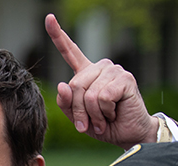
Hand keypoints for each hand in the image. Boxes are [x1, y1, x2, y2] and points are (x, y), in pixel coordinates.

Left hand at [45, 13, 158, 149]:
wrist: (128, 135)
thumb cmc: (103, 125)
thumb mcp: (77, 118)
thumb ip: (66, 104)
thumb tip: (62, 85)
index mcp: (86, 73)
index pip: (70, 51)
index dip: (58, 35)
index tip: (49, 18)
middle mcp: (99, 68)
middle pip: (74, 85)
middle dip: (78, 111)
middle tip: (89, 123)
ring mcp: (113, 71)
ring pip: (88, 94)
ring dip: (94, 114)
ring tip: (104, 118)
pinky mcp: (124, 78)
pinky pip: (102, 97)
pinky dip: (105, 112)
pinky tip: (114, 112)